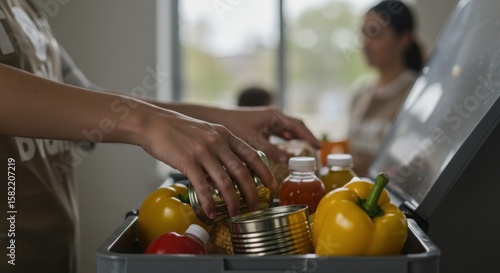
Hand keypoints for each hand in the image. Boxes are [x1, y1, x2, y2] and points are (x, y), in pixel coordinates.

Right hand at [136, 106, 275, 218]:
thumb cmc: (178, 129)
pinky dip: (209, 202)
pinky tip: (210, 211)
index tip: (271, 184)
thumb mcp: (206, 131)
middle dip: (252, 192)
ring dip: (232, 201)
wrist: (154, 123)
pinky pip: (203, 187)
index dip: (264, 171)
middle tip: (255, 205)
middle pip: (242, 171)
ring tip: (234, 213)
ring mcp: (203, 152)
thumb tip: (230, 167)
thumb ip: (220, 146)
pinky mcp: (188, 162)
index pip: (252, 154)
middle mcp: (217, 142)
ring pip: (225, 182)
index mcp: (224, 135)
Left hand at [215, 107, 320, 162]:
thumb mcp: (252, 140)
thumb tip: (286, 160)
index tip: (319, 148)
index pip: (298, 126)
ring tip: (305, 155)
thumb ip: (269, 150)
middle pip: (296, 128)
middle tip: (315, 153)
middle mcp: (274, 116)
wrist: (216, 119)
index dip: (309, 137)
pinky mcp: (263, 127)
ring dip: (297, 141)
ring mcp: (268, 121)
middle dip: (306, 139)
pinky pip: (279, 135)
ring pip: (288, 132)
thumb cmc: (232, 126)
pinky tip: (287, 154)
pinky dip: (285, 143)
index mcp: (274, 116)